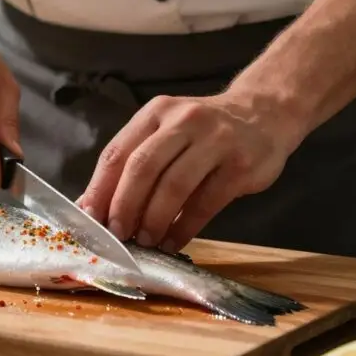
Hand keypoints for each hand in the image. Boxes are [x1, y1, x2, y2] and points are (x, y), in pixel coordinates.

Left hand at [77, 93, 300, 252]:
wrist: (265, 113)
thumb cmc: (203, 132)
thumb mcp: (165, 133)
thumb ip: (132, 163)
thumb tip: (91, 206)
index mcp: (155, 113)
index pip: (117, 153)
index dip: (100, 189)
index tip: (90, 220)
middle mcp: (183, 121)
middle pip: (142, 168)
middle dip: (124, 206)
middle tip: (116, 234)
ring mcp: (215, 140)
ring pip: (174, 185)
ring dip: (154, 219)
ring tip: (144, 242)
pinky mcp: (240, 165)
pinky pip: (206, 202)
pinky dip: (185, 227)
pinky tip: (173, 242)